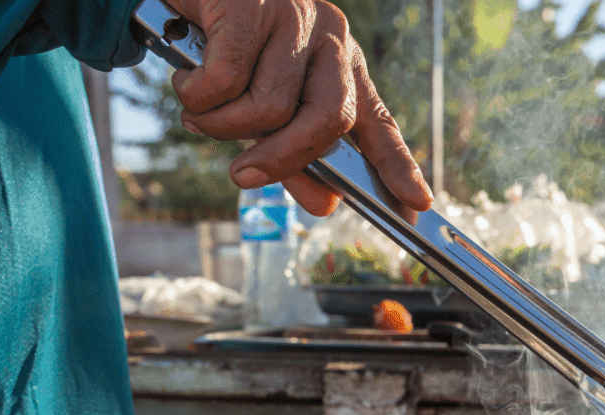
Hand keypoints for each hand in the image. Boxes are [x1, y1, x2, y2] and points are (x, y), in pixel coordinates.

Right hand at [162, 0, 431, 220]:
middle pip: (330, 120)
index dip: (399, 164)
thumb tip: (325, 204)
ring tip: (199, 111)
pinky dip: (197, 96)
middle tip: (243, 174)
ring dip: (222, 125)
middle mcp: (329, 38)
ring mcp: (293, 18)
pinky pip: (225, 81)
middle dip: (284, 159)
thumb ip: (294, 155)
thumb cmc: (224, 49)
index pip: (378, 120)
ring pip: (271, 107)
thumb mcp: (263, 106)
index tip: (418, 201)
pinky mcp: (248, 6)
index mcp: (343, 65)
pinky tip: (187, 81)